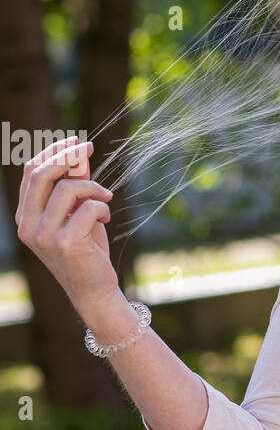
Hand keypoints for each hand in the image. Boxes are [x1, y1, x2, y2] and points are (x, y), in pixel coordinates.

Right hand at [15, 135, 117, 315]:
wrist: (94, 290)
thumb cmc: (87, 251)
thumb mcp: (76, 214)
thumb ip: (74, 187)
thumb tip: (80, 155)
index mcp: (25, 218)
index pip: (31, 173)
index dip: (53, 151)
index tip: (75, 140)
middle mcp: (28, 226)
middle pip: (41, 174)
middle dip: (67, 155)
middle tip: (89, 148)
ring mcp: (44, 236)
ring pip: (68, 189)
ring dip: (93, 188)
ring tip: (104, 198)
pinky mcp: (66, 243)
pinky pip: (88, 207)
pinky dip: (102, 207)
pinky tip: (105, 218)